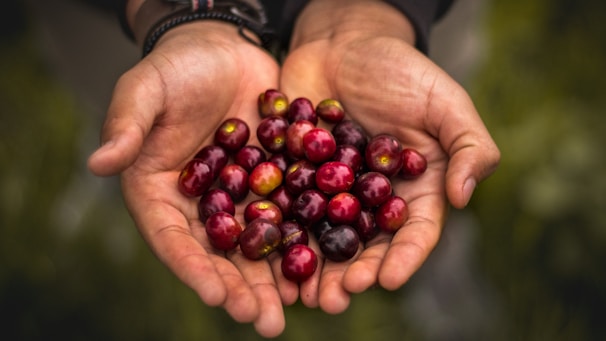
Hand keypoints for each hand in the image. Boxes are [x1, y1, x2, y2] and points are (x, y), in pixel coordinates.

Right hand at [87, 22, 292, 337]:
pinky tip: (317, 268)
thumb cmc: (177, 67)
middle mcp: (200, 204)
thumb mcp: (146, 89)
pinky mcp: (272, 182)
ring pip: (255, 244)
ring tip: (290, 310)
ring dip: (272, 279)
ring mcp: (238, 196)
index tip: (215, 294)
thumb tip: (98, 162)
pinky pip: (286, 216)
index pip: (172, 237)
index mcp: (160, 192)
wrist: (223, 49)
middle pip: (217, 253)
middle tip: (262, 320)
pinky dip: (300, 243)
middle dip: (239, 288)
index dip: (192, 268)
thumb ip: (126, 125)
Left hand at [279, 0, 499, 313]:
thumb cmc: (399, 68)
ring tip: (304, 295)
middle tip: (337, 297)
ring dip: (315, 269)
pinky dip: (281, 234)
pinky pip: (288, 210)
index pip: (414, 231)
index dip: (404, 257)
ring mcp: (333, 192)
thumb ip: (468, 145)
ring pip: (325, 238)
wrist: (342, 43)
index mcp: (413, 187)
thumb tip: (463, 196)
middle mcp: (373, 198)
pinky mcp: (297, 178)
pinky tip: (270, 257)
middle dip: (354, 274)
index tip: (389, 279)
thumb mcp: (444, 101)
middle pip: (367, 245)